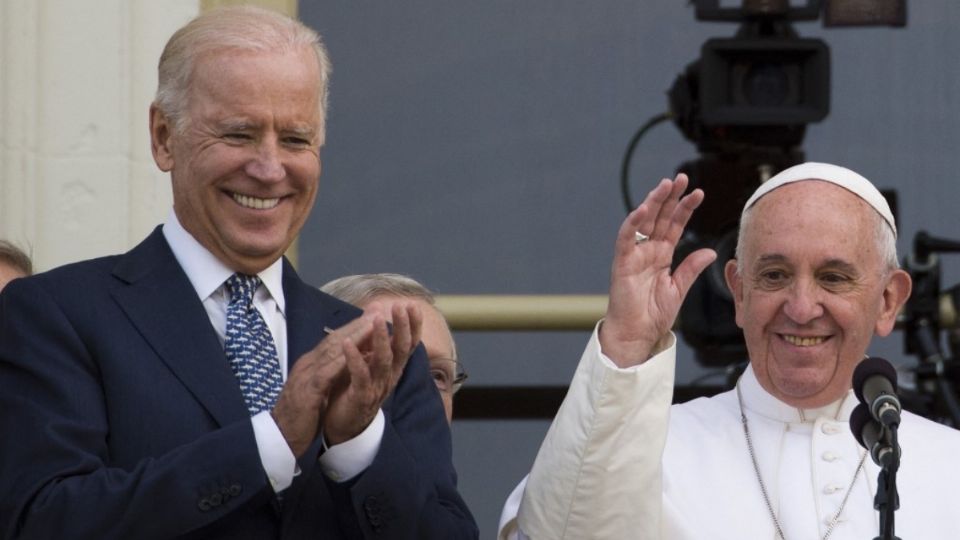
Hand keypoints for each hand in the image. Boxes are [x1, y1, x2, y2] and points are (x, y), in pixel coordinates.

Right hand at [271, 313, 385, 457]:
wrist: (279, 437)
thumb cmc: (300, 415)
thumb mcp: (316, 389)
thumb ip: (328, 374)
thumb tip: (347, 361)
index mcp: (310, 364)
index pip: (334, 341)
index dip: (354, 327)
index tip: (373, 316)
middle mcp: (307, 365)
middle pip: (334, 339)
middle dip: (357, 324)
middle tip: (377, 310)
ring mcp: (305, 377)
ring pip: (331, 351)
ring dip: (353, 336)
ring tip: (373, 324)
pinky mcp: (306, 393)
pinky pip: (325, 374)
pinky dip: (340, 362)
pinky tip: (355, 353)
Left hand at [322, 301, 421, 444]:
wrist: (344, 425)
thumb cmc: (356, 388)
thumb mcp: (367, 359)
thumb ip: (372, 336)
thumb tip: (376, 307)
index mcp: (393, 366)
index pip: (408, 343)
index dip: (413, 325)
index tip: (412, 305)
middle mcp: (389, 375)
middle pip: (401, 349)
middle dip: (402, 327)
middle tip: (400, 306)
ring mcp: (377, 387)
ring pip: (384, 361)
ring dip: (381, 339)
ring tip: (377, 319)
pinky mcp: (361, 397)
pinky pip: (360, 377)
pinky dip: (354, 359)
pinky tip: (347, 344)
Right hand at [600, 173, 716, 366]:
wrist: (637, 334)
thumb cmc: (653, 314)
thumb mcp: (679, 288)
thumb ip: (691, 268)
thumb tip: (710, 252)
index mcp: (662, 255)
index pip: (674, 225)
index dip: (685, 209)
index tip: (699, 193)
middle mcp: (648, 250)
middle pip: (660, 217)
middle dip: (670, 197)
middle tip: (682, 178)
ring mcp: (634, 254)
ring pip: (643, 221)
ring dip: (654, 202)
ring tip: (666, 185)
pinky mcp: (622, 262)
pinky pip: (626, 238)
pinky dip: (633, 222)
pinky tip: (644, 208)